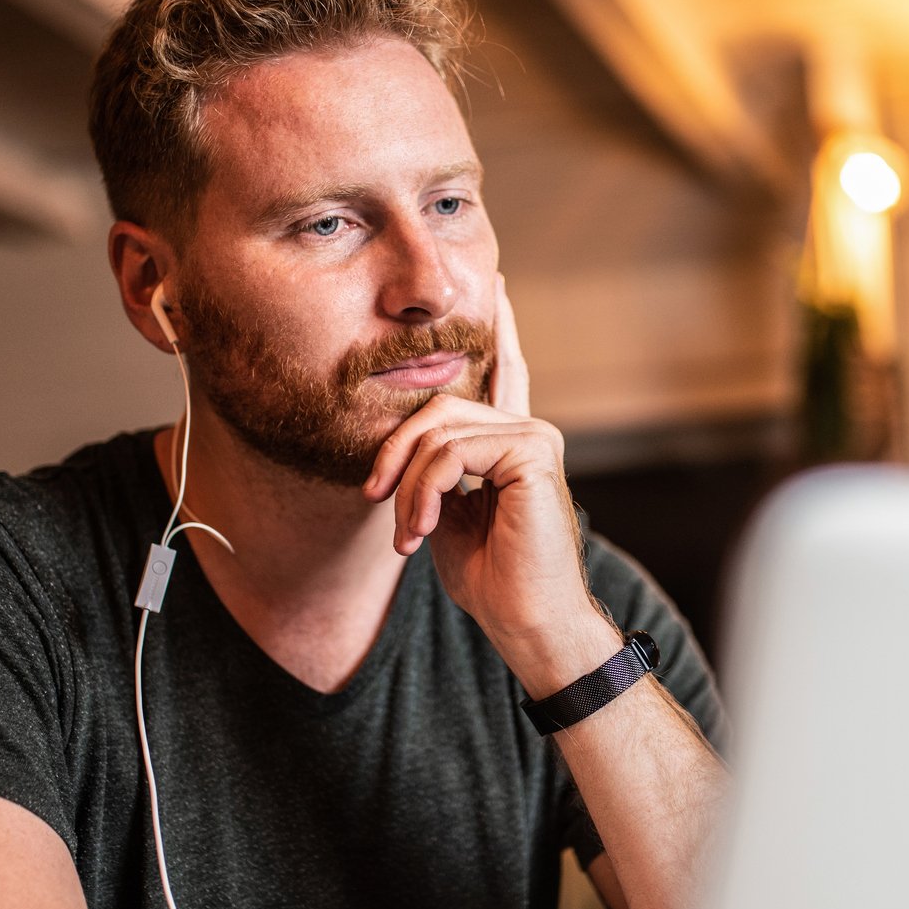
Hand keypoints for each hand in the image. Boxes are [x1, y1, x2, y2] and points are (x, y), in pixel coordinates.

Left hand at [361, 276, 616, 686]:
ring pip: (438, 431)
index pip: (502, 373)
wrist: (530, 625)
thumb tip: (409, 452)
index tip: (497, 283)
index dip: (498, 330)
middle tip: (373, 496)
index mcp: (512, 443)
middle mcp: (529, 432)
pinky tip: (422, 530)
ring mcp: (535, 438)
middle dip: (395, 450)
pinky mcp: (533, 454)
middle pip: (438, 406)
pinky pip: (452, 452)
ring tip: (406, 535)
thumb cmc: (494, 583)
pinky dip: (424, 492)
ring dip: (408, 487)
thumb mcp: (447, 519)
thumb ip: (435, 475)